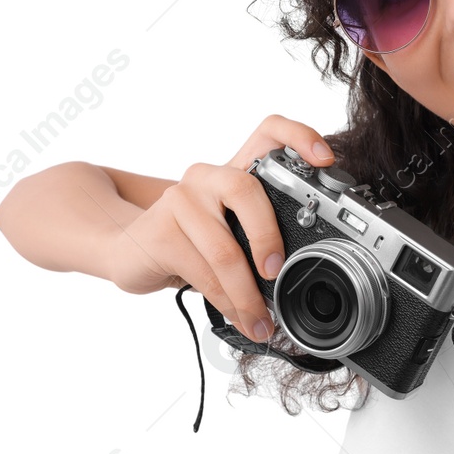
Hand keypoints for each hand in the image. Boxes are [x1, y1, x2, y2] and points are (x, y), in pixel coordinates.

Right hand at [104, 115, 335, 340]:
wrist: (128, 250)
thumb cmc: (190, 242)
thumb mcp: (230, 233)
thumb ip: (261, 239)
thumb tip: (300, 279)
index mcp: (235, 170)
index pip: (269, 132)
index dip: (299, 136)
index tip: (325, 160)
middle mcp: (208, 176)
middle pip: (246, 189)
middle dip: (268, 237)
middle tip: (277, 274)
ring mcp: (180, 199)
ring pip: (225, 249)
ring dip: (247, 295)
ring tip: (261, 321)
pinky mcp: (162, 231)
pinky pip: (204, 273)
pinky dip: (227, 303)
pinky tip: (238, 317)